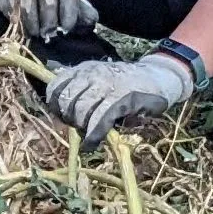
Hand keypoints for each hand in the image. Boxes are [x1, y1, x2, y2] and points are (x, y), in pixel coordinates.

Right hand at [0, 0, 96, 38]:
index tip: (67, 27)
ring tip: (35, 33)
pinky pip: (10, 2)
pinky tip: (21, 27)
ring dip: (32, 19)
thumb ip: (78, 8)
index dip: (70, 8)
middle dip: (50, 17)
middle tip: (50, 33)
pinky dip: (16, 17)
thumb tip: (91, 21)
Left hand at [45, 55, 191, 147]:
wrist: (158, 77)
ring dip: (82, 127)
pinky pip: (99, 121)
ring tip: (89, 133)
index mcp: (84, 69)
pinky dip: (93, 136)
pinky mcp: (121, 99)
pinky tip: (91, 144)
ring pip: (81, 112)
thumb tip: (57, 104)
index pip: (55, 86)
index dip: (54, 105)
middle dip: (69, 118)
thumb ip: (80, 87)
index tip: (61, 115)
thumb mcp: (99, 77)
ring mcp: (107, 86)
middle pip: (66, 101)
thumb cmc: (126, 82)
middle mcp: (92, 74)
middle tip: (79, 126)